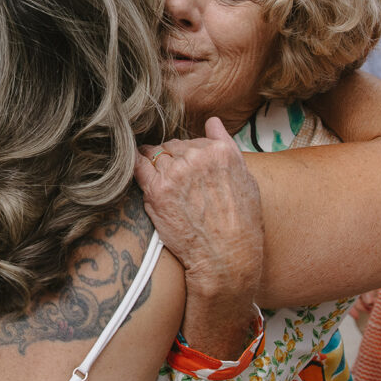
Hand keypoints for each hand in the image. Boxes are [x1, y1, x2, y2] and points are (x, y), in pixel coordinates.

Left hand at [134, 117, 263, 357]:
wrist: (226, 258)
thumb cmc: (240, 225)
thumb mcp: (246, 180)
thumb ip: (227, 146)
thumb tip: (213, 122)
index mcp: (221, 152)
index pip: (193, 140)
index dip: (188, 156)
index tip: (188, 172)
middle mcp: (198, 157)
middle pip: (172, 146)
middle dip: (171, 160)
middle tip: (175, 183)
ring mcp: (176, 173)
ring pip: (155, 155)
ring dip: (154, 166)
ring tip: (163, 186)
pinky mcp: (157, 191)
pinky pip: (137, 166)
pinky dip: (134, 166)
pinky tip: (134, 170)